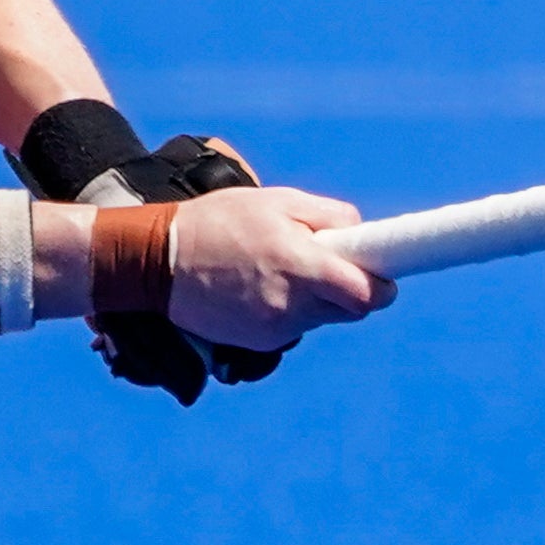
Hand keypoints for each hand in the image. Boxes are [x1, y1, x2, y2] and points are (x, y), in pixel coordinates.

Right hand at [165, 186, 397, 353]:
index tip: (385, 276)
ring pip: (321, 320)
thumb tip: (361, 235)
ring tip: (280, 270)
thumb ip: (329, 216)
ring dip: (316, 300)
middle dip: (349, 290)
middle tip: (330, 265)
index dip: (382, 286)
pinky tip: (260, 289)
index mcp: (301, 265)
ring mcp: (275, 329)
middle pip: (350, 311)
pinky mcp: (260, 344)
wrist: (160, 261)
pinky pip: (293, 328)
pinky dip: (289, 311)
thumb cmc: (221, 222)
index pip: (365, 294)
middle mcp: (292, 305)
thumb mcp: (277, 201)